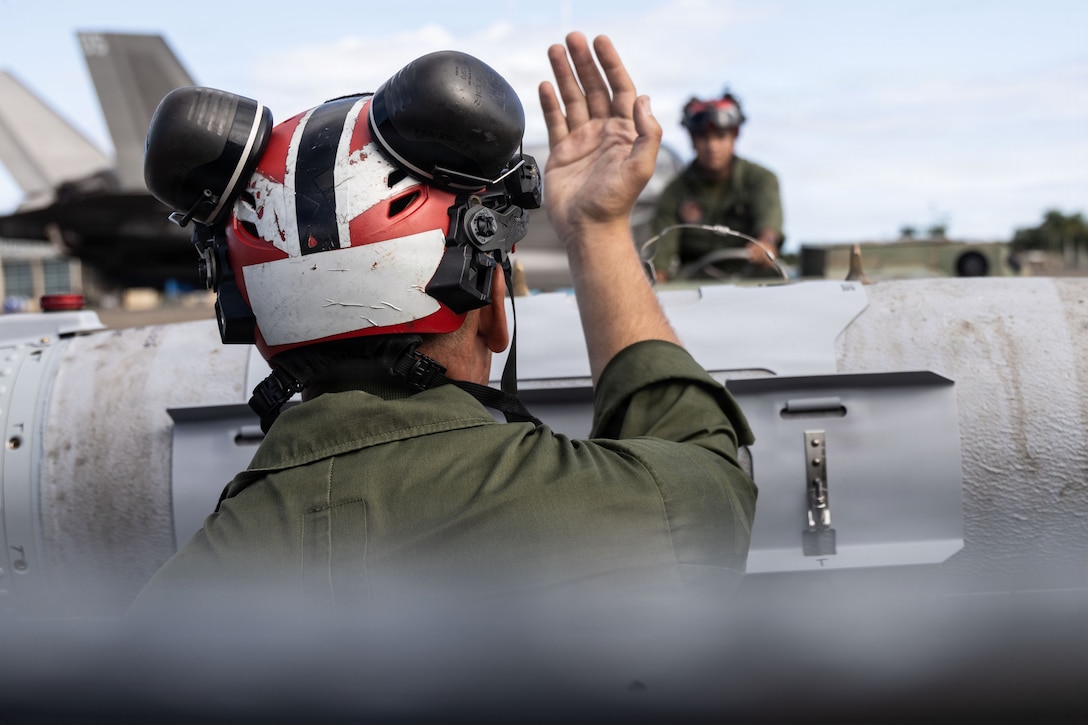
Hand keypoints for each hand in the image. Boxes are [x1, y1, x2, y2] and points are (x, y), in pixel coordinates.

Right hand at [538, 33, 660, 247]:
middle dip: (583, 62)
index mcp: (625, 133)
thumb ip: (648, 132)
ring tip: (554, 51)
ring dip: (564, 74)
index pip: (620, 88)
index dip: (611, 64)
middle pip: (594, 88)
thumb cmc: (615, 203)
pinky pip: (555, 121)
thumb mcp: (642, 166)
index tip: (600, 43)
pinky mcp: (563, 153)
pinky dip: (550, 103)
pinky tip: (545, 85)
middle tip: (572, 38)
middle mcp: (604, 133)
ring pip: (573, 99)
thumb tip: (643, 98)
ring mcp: (583, 142)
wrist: (589, 229)